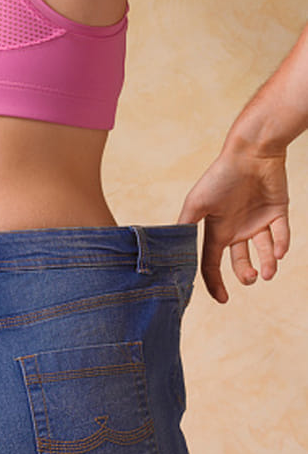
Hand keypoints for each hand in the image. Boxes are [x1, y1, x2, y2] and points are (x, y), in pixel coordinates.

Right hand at [177, 147, 289, 302]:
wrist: (250, 154)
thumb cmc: (219, 177)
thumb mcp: (196, 204)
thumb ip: (185, 227)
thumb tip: (171, 252)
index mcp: (215, 229)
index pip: (212, 261)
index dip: (215, 282)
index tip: (223, 299)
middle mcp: (236, 228)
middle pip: (240, 260)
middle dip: (246, 274)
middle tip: (251, 279)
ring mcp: (257, 221)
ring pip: (263, 252)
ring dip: (267, 266)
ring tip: (268, 272)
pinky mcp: (278, 212)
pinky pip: (281, 235)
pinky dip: (280, 246)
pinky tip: (277, 253)